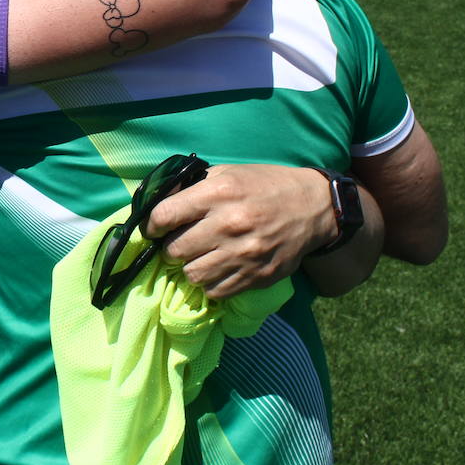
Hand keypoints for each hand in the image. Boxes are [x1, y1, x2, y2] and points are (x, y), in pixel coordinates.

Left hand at [142, 164, 335, 299]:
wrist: (313, 207)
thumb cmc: (264, 186)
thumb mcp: (227, 173)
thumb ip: (191, 186)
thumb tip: (155, 200)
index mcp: (219, 193)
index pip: (164, 216)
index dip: (151, 225)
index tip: (154, 228)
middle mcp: (229, 224)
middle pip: (174, 251)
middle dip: (172, 248)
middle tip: (181, 243)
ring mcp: (244, 254)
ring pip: (192, 275)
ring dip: (191, 267)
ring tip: (200, 256)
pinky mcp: (257, 276)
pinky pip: (216, 291)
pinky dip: (212, 283)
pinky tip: (219, 268)